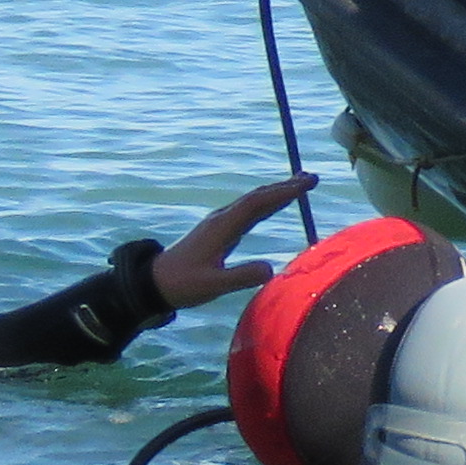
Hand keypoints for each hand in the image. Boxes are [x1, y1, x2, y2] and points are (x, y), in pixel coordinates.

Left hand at [148, 177, 314, 310]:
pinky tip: (275, 205)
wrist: (154, 283)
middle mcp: (222, 219)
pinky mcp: (220, 230)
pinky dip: (266, 203)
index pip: (256, 204)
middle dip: (284, 187)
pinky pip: (248, 211)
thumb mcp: (212, 285)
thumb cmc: (182, 285)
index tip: (305, 185)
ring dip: (276, 192)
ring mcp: (220, 223)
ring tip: (300, 185)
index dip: (282, 193)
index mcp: (222, 227)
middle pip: (257, 197)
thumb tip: (271, 269)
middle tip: (311, 178)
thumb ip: (240, 277)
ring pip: (253, 202)